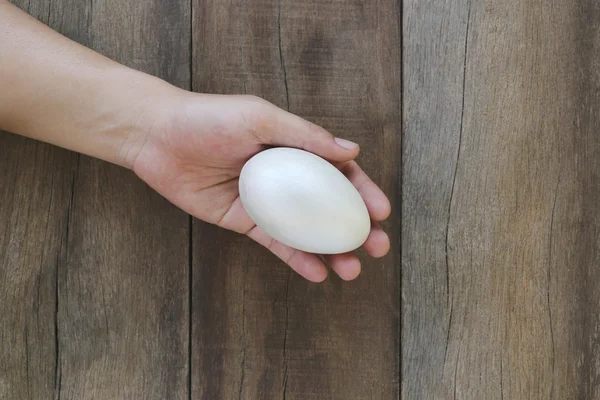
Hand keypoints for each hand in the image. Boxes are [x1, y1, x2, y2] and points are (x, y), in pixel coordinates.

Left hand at [129, 90, 390, 281]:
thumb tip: (352, 150)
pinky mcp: (245, 221)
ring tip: (352, 269)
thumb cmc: (210, 118)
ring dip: (332, 251)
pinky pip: (276, 243)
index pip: (339, 172)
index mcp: (295, 148)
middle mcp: (286, 176)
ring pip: (307, 230)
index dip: (362, 192)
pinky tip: (318, 274)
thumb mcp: (260, 118)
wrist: (158, 137)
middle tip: (377, 247)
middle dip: (356, 228)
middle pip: (329, 206)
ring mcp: (267, 202)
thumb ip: (305, 136)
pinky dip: (297, 259)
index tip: (382, 213)